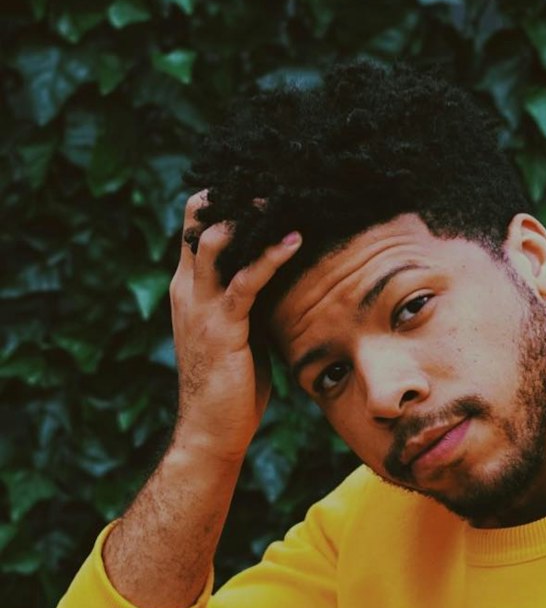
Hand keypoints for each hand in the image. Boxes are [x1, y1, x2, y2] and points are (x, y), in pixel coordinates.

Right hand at [168, 192, 301, 462]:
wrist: (211, 430)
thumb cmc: (231, 386)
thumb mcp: (240, 331)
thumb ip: (250, 299)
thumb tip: (283, 275)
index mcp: (189, 287)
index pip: (195, 225)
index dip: (223, 198)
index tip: (261, 183)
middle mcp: (187, 288)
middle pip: (198, 219)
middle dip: (234, 194)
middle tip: (274, 178)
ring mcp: (200, 306)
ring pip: (215, 240)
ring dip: (250, 215)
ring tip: (284, 197)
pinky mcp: (221, 326)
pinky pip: (245, 280)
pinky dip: (270, 256)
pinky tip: (296, 241)